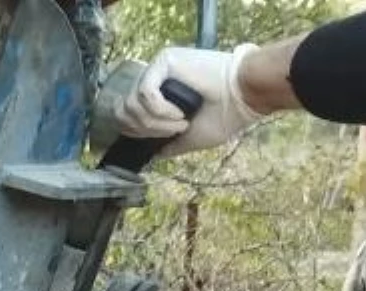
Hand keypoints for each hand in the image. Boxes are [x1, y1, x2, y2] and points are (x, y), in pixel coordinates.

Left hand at [112, 45, 260, 153]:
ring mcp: (157, 68)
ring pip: (132, 104)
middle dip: (144, 130)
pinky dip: (161, 111)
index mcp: (158, 96)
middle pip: (122, 111)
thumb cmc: (223, 117)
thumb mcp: (188, 138)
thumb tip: (150, 156)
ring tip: (181, 123)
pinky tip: (180, 113)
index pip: (125, 114)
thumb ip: (167, 145)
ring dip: (156, 123)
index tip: (165, 138)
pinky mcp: (164, 60)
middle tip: (172, 132)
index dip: (136, 132)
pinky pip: (145, 93)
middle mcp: (154, 79)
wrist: (243, 98)